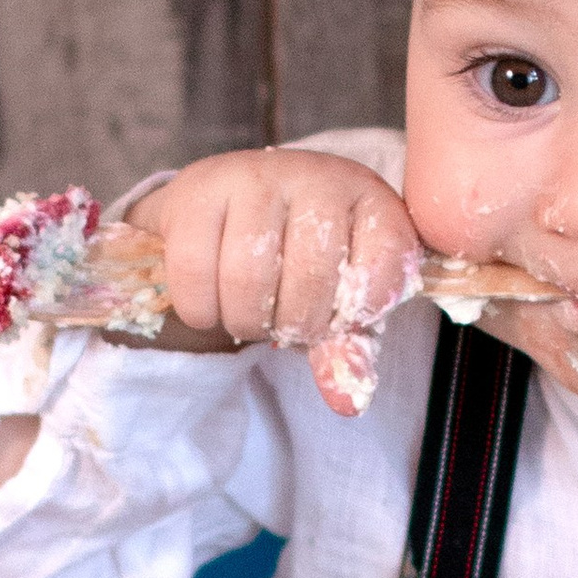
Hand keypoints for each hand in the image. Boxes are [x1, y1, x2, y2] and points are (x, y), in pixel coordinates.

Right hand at [124, 149, 420, 414]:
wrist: (231, 208)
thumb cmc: (300, 259)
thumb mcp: (338, 300)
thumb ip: (348, 348)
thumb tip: (346, 402)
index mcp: (370, 198)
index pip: (383, 270)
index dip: (356, 316)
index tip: (338, 318)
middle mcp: (317, 175)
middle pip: (310, 282)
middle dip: (294, 325)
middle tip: (284, 322)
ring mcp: (255, 176)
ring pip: (248, 279)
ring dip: (246, 321)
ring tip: (250, 314)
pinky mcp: (198, 188)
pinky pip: (194, 271)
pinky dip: (201, 309)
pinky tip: (212, 305)